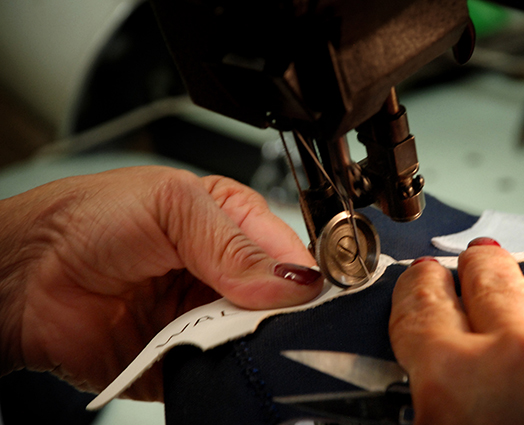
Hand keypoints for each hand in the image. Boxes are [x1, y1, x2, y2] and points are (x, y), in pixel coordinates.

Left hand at [0, 166, 322, 400]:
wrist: (24, 276)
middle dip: (283, 314)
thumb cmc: (90, 219)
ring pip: (256, 340)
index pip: (291, 253)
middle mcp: (227, 274)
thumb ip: (233, 244)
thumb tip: (292, 281)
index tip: (314, 295)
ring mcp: (207, 318)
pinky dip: (222, 372)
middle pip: (281, 303)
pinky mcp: (185, 360)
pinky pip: (219, 373)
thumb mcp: (172, 206)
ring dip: (251, 344)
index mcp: (235, 226)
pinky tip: (214, 362)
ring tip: (234, 335)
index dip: (307, 274)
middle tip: (269, 316)